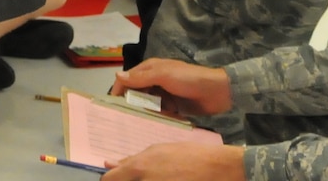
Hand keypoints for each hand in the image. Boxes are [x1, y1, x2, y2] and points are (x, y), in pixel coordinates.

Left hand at [101, 143, 245, 180]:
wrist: (219, 169)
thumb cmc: (189, 155)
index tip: (118, 180)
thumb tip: (110, 164)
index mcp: (139, 167)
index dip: (111, 180)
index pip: (109, 180)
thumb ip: (134, 160)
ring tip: (162, 177)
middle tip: (145, 177)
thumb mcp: (160, 151)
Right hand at [111, 58, 233, 116]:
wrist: (217, 92)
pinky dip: (155, 117)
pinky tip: (153, 125)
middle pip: (135, 93)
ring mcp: (163, 94)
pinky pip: (158, 113)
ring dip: (143, 112)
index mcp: (150, 69)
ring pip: (146, 104)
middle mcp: (154, 80)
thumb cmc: (189, 79)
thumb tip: (117, 76)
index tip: (113, 107)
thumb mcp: (164, 75)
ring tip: (136, 125)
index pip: (127, 78)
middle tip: (122, 121)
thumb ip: (141, 77)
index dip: (119, 90)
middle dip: (130, 104)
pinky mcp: (172, 106)